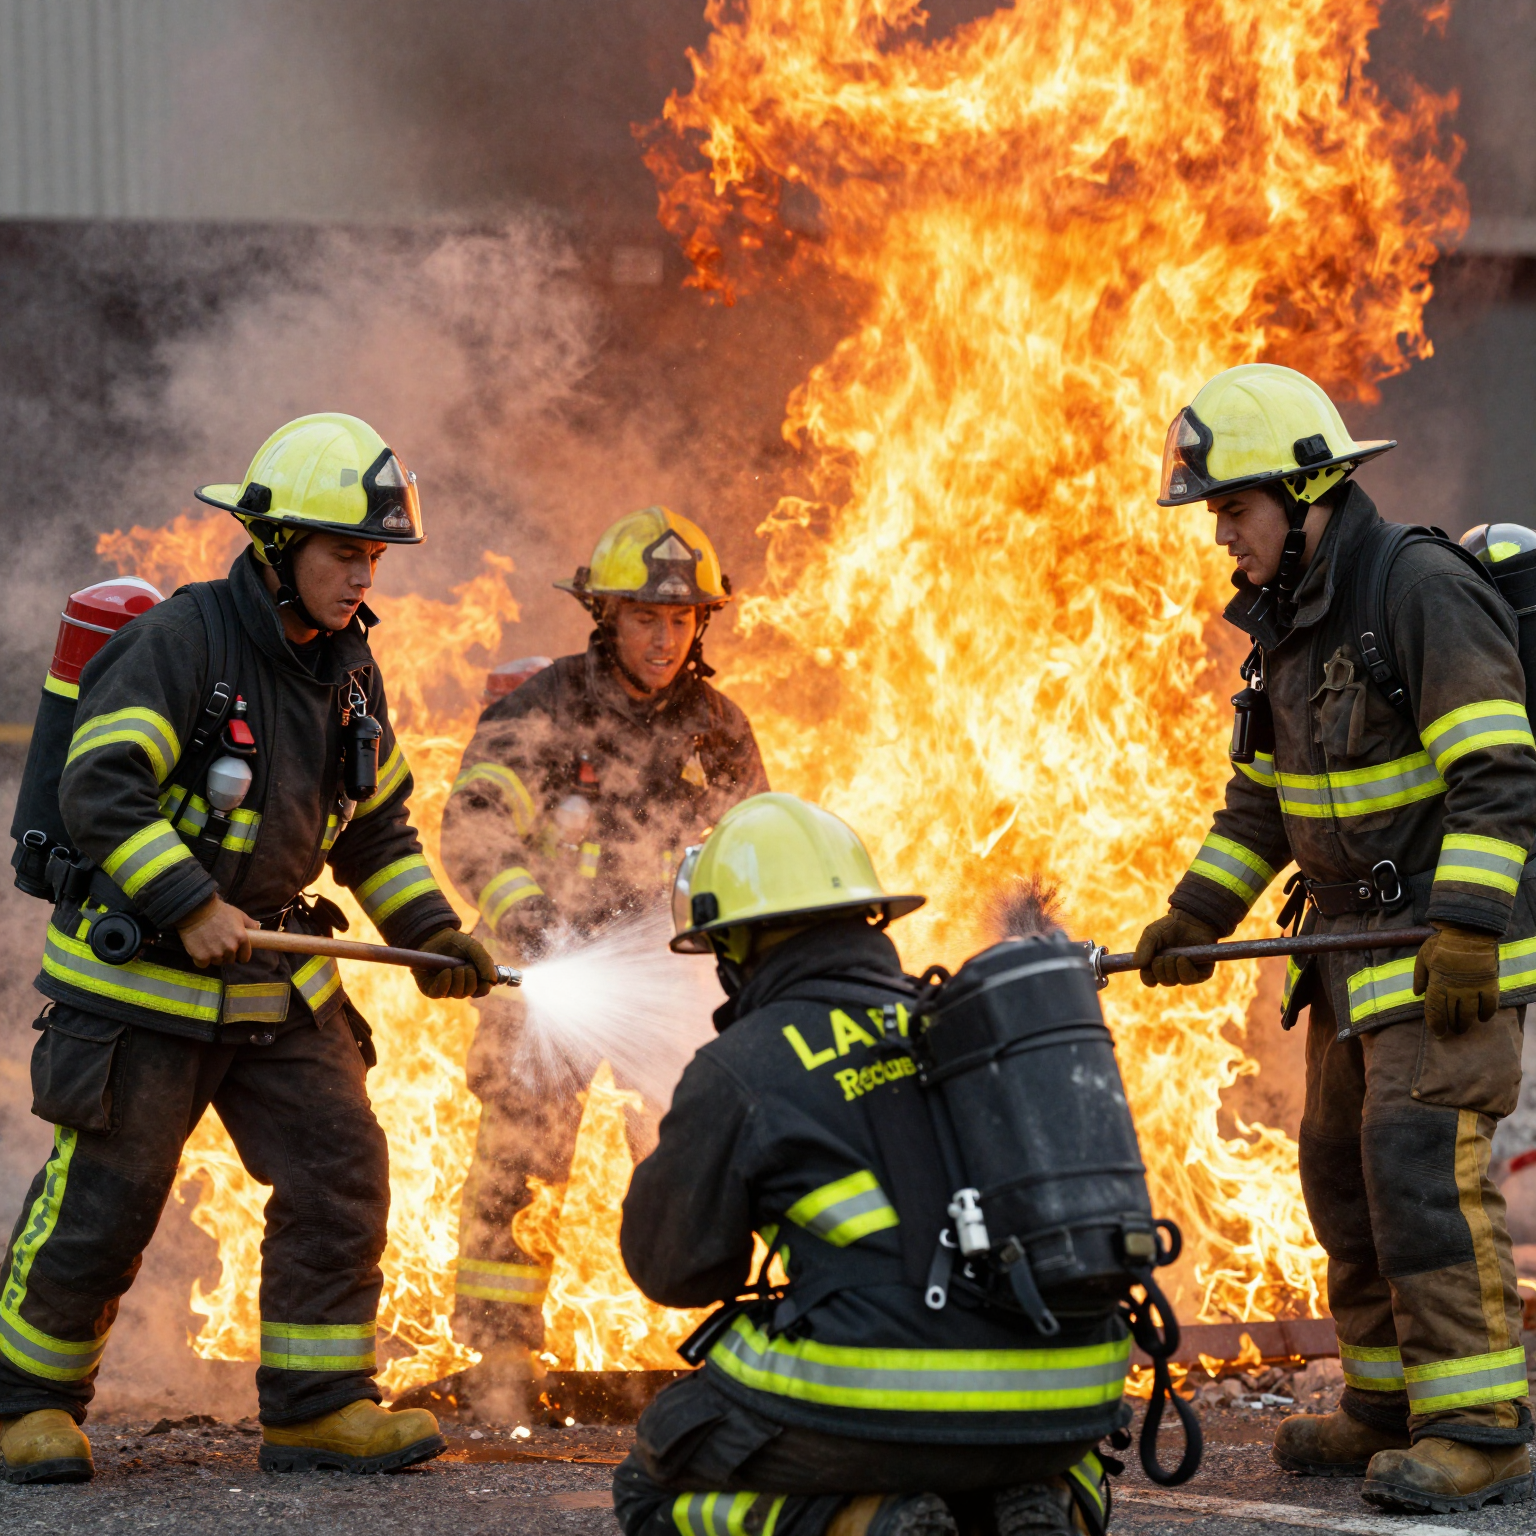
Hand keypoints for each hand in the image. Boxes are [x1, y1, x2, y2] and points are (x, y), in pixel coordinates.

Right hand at [177, 896, 258, 966]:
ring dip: (214, 956)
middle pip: (230, 959)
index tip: (235, 951)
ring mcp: (216, 954)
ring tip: (208, 944)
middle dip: (226, 954)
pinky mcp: (202, 957)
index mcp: (242, 939)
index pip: (245, 957)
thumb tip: (258, 929)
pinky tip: (199, 949)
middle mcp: (230, 948)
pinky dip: (201, 959)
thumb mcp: (238, 914)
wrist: (196, 910)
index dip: (240, 954)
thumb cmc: (219, 911)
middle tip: (219, 943)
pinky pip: (203, 964)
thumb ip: (250, 924)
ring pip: (217, 961)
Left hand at [414, 928, 495, 999]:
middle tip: (466, 966)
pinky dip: (445, 983)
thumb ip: (484, 960)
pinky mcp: (430, 988)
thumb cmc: (455, 942)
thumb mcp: (473, 947)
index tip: (485, 978)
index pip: (481, 990)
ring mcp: (445, 987)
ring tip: (456, 968)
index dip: (484, 987)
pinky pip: (439, 993)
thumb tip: (492, 979)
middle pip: (469, 992)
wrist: (433, 936)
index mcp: (472, 977)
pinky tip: (446, 972)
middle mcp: (458, 985)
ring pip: (457, 994)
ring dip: (459, 980)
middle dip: (471, 980)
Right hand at [1134, 910, 1220, 986]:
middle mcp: (1173, 971)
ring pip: (1176, 981)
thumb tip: (1137, 964)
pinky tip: (1183, 958)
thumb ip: (1143, 947)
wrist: (1193, 919)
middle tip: (1163, 956)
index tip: (1147, 966)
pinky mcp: (1201, 972)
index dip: (1148, 976)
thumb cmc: (1171, 926)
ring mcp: (1187, 973)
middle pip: (1163, 981)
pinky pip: (1191, 979)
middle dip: (1161, 968)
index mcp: (1158, 965)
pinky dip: (1184, 970)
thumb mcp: (1152, 933)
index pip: (1149, 980)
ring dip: (1172, 968)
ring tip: (1176, 955)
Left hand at [1413, 922, 1500, 1036]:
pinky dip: (1487, 1014)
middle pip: (1453, 1016)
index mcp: (1438, 984)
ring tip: (1464, 1028)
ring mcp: (1473, 988)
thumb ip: (1419, 977)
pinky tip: (1483, 1018)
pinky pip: (1490, 1005)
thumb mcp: (1422, 957)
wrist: (1468, 932)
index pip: (1435, 1011)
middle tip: (1451, 1030)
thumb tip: (1417, 994)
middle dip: (1451, 1026)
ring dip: (1467, 1023)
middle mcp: (1456, 990)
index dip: (1436, 1024)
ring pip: (1470, 1014)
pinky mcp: (1489, 984)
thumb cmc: (1441, 944)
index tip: (1437, 1032)